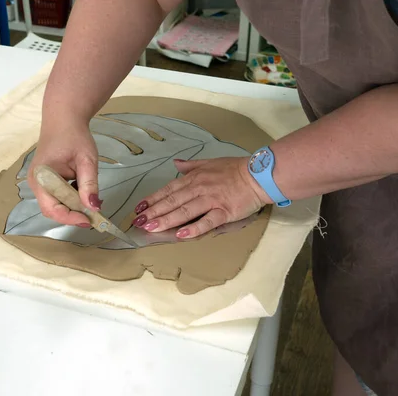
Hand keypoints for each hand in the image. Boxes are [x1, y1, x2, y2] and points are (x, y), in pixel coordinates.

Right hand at [27, 123, 100, 226]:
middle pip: (53, 210)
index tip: (89, 220)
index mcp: (42, 177)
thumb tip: (94, 207)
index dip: (70, 218)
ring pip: (56, 205)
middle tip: (94, 215)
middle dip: (73, 215)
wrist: (64, 119)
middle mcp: (37, 183)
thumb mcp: (86, 160)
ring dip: (74, 208)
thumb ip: (89, 184)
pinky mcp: (47, 182)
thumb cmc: (74, 136)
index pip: (52, 208)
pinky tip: (85, 194)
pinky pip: (58, 197)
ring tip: (92, 203)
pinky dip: (72, 200)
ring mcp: (40, 183)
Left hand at [132, 157, 272, 238]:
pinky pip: (206, 221)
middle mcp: (199, 188)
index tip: (139, 207)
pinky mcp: (224, 211)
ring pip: (185, 211)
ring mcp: (211, 200)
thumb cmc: (235, 169)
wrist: (258, 175)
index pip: (169, 189)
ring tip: (152, 228)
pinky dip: (193, 228)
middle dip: (154, 211)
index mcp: (194, 178)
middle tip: (139, 221)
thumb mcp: (210, 162)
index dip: (153, 198)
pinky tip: (181, 235)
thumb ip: (191, 166)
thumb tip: (176, 164)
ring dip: (166, 220)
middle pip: (173, 201)